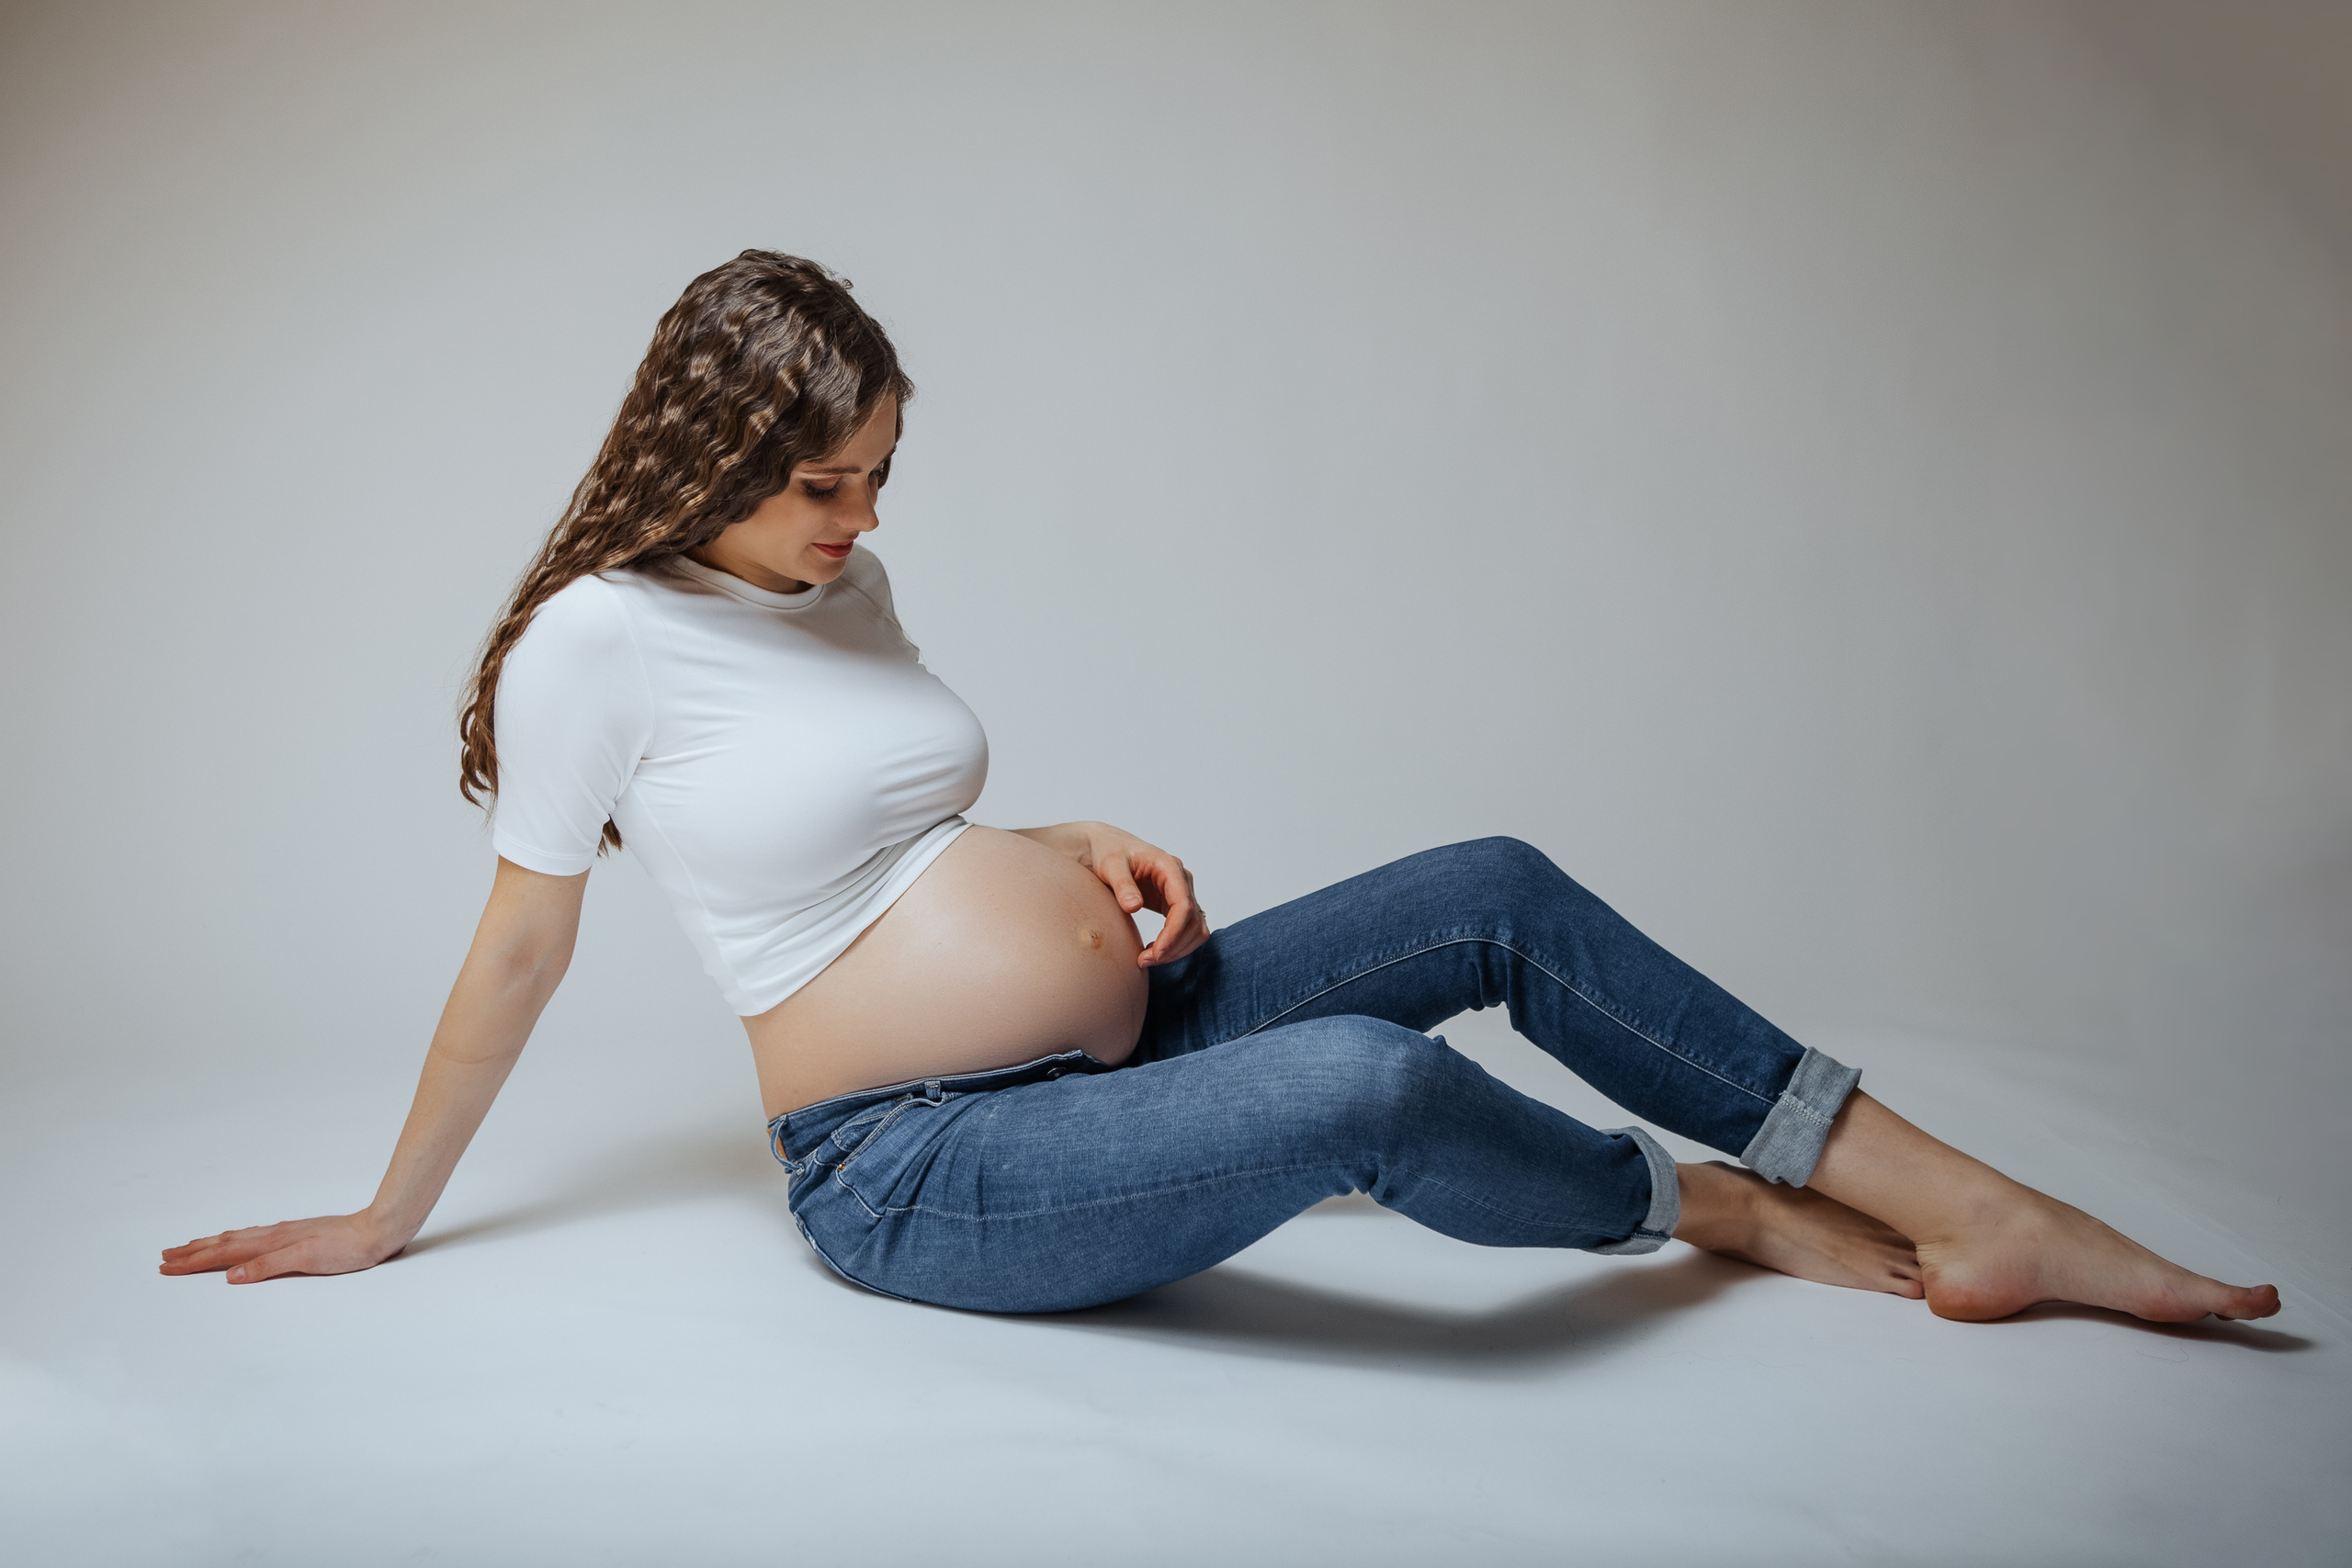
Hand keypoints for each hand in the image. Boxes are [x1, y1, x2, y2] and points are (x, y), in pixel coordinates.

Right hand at [159, 1212, 405, 1283]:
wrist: (379, 1230)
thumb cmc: (348, 1248)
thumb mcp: (306, 1260)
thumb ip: (268, 1266)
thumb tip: (231, 1275)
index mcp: (272, 1242)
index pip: (224, 1253)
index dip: (194, 1261)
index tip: (167, 1266)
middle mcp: (275, 1235)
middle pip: (225, 1243)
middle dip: (193, 1251)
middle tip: (165, 1256)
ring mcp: (285, 1234)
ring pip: (238, 1238)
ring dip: (211, 1244)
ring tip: (191, 1246)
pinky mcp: (298, 1235)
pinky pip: (255, 1237)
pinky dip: (236, 1240)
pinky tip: (239, 1242)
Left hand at [1026, 821, 1209, 965]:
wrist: (1107, 847)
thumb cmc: (1109, 852)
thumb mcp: (1111, 865)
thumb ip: (1122, 885)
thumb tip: (1133, 906)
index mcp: (1169, 867)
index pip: (1184, 906)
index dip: (1173, 933)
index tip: (1156, 952)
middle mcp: (1181, 880)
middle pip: (1193, 922)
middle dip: (1173, 946)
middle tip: (1145, 961)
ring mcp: (1181, 892)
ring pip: (1195, 929)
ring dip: (1177, 949)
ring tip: (1147, 960)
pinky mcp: (1174, 904)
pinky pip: (1186, 930)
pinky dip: (1175, 945)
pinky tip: (1152, 951)